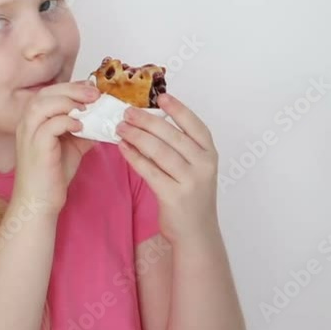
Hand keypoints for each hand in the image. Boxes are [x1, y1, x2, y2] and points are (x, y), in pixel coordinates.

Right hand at [13, 80, 99, 215]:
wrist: (39, 202)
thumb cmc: (52, 175)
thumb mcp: (72, 147)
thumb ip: (83, 131)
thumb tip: (102, 120)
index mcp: (33, 121)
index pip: (49, 92)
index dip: (71, 87)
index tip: (92, 88)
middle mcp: (26, 124)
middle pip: (46, 93)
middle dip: (72, 89)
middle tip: (95, 94)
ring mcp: (29, 134)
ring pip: (44, 104)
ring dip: (68, 101)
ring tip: (89, 106)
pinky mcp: (36, 147)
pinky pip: (50, 125)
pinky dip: (67, 121)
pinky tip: (81, 126)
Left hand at [115, 93, 219, 244]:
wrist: (196, 232)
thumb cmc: (191, 195)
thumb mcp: (195, 168)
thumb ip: (181, 147)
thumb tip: (151, 121)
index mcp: (210, 154)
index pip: (195, 125)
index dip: (178, 109)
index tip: (160, 97)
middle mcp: (204, 165)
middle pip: (172, 135)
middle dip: (147, 121)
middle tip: (127, 112)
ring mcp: (190, 181)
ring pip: (159, 151)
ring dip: (137, 136)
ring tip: (120, 127)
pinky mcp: (174, 196)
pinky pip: (149, 170)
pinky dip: (134, 156)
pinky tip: (122, 147)